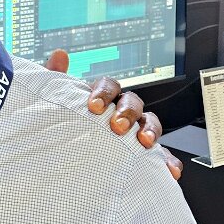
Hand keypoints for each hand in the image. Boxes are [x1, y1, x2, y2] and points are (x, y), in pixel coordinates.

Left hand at [45, 49, 182, 179]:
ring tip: (145, 142)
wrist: (67, 154)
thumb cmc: (65, 123)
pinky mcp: (145, 153)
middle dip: (127, 112)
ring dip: (150, 130)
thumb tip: (60, 55)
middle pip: (132, 102)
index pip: (109, 86)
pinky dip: (167, 160)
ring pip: (150, 123)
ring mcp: (135, 130)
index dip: (103, 93)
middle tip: (117, 126)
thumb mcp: (57, 103)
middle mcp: (122, 111)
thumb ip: (55, 78)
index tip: (94, 107)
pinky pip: (161, 154)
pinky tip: (168, 168)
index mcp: (103, 97)